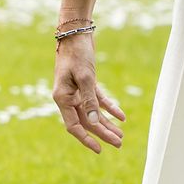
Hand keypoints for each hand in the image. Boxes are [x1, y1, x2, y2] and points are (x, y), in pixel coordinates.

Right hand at [51, 35, 126, 152]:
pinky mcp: (86, 84)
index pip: (73, 126)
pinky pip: (98, 100)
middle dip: (103, 133)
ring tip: (120, 135)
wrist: (75, 33)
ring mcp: (77, 91)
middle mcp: (68, 98)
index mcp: (62, 98)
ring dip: (107, 124)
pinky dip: (109, 108)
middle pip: (87, 121)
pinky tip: (121, 117)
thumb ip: (89, 100)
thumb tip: (94, 122)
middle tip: (119, 144)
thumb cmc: (77, 54)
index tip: (99, 149)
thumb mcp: (85, 77)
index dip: (86, 139)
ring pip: (93, 113)